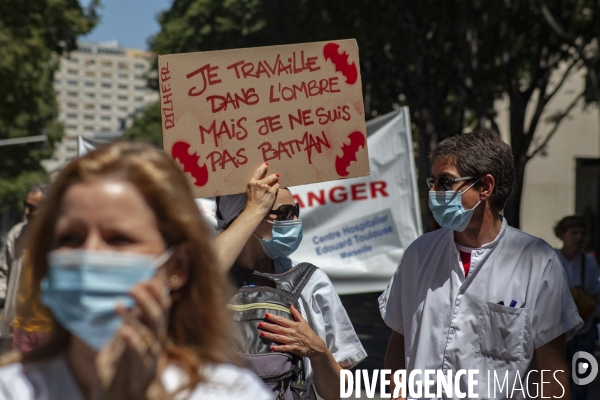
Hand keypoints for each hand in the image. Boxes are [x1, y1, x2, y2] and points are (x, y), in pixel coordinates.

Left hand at [93, 279, 170, 399]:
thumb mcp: (125, 340)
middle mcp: (156, 342)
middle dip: (147, 300)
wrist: (121, 399)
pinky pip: (139, 354)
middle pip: (157, 316)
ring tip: (118, 305)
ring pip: (149, 332)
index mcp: (154, 333)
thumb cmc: (122, 369)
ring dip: (134, 317)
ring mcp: (150, 357)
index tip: (147, 279)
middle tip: (132, 287)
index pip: (161, 308)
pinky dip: (133, 341)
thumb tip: (136, 296)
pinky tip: (124, 330)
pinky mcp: (140, 371)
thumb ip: (132, 321)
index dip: (157, 293)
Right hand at [245, 162, 279, 216]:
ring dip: (276, 179)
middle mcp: (259, 184)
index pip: (258, 172)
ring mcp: (266, 187)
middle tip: (276, 175)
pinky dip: (277, 186)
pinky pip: (277, 186)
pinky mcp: (272, 192)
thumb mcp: (249, 190)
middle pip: (268, 176)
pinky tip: (277, 186)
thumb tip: (259, 179)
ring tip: (277, 179)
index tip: (266, 164)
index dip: (263, 167)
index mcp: (252, 182)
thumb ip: (254, 184)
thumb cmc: (251, 201)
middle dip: (273, 175)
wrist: (255, 210)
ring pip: (273, 180)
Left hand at [258, 305, 326, 359]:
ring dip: (270, 335)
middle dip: (268, 326)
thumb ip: (296, 314)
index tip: (266, 315)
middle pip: (278, 328)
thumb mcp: (303, 322)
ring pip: (278, 337)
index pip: (282, 320)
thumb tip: (291, 306)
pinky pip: (284, 348)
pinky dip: (278, 348)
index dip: (273, 317)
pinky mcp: (292, 348)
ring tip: (261, 333)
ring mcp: (291, 341)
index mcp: (293, 325)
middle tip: (259, 324)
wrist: (315, 345)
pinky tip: (271, 347)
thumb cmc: (308, 333)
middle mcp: (291, 332)